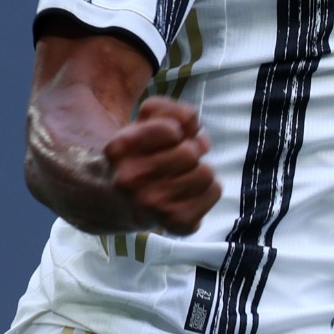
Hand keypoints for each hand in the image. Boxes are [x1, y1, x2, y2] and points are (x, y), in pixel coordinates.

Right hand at [102, 97, 220, 233]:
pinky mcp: (174, 223)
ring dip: (201, 169)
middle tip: (180, 159)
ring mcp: (150, 205)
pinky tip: (191, 192)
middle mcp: (129, 180)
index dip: (176, 131)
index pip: (172, 129)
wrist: (119, 200)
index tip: (169, 139)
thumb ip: (171, 110)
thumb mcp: (145, 121)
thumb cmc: (141, 154)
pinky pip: (214, 192)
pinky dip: (210, 188)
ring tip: (185, 175)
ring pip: (206, 172)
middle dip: (191, 151)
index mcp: (119, 149)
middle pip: (190, 152)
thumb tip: (195, 130)